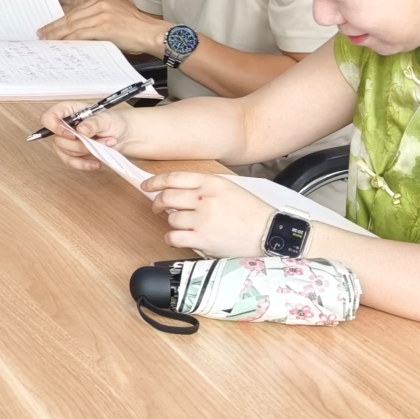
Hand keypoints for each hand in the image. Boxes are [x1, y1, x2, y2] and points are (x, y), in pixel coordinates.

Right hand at [35, 102, 130, 169]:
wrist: (122, 135)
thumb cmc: (112, 122)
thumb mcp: (107, 119)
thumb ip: (93, 123)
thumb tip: (81, 130)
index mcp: (68, 111)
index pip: (49, 117)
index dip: (54, 126)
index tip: (72, 134)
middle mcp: (64, 126)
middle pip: (58, 139)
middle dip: (80, 143)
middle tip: (98, 140)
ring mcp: (67, 141)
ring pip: (66, 152)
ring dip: (87, 151)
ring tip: (106, 145)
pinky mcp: (72, 154)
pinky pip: (71, 162)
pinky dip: (84, 164)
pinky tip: (96, 163)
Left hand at [36, 0, 170, 55]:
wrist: (155, 33)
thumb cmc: (140, 29)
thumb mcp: (119, 15)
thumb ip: (102, 17)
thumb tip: (86, 29)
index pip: (77, 10)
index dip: (62, 19)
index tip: (51, 26)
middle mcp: (102, 4)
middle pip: (72, 16)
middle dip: (55, 26)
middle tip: (42, 34)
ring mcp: (103, 14)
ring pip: (73, 25)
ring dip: (58, 34)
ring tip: (48, 40)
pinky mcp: (105, 27)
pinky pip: (82, 34)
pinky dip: (70, 39)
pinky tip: (63, 44)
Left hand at [151, 172, 269, 257]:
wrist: (272, 234)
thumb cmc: (253, 213)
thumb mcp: (230, 188)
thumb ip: (204, 186)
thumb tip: (177, 189)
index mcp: (212, 183)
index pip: (174, 178)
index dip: (155, 182)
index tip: (147, 186)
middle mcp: (206, 199)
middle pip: (167, 197)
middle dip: (157, 203)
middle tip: (157, 208)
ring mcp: (204, 220)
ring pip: (171, 218)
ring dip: (172, 222)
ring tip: (184, 226)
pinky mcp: (204, 239)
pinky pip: (174, 237)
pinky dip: (171, 238)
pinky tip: (178, 238)